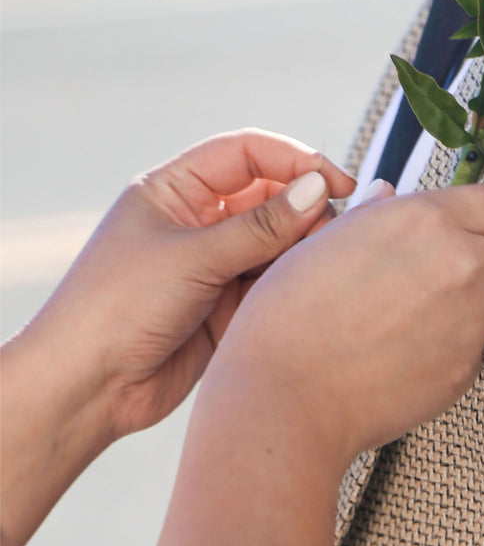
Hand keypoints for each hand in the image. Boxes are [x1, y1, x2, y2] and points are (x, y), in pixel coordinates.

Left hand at [1, 129, 353, 545]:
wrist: (85, 393)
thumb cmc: (116, 310)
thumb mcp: (193, 258)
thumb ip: (261, 225)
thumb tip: (319, 189)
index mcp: (173, 190)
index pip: (246, 153)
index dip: (294, 159)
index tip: (335, 180)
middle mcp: (197, 219)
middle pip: (268, 193)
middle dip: (304, 204)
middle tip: (334, 226)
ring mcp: (213, 260)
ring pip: (277, 237)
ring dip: (302, 244)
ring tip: (323, 258)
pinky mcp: (227, 300)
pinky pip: (273, 277)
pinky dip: (292, 278)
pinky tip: (307, 286)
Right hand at [211, 182, 483, 458]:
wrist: (284, 396)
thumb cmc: (290, 315)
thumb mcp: (327, 241)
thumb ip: (377, 215)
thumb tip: (389, 195)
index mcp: (426, 218)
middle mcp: (460, 262)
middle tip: (481, 270)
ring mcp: (469, 318)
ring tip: (446, 314)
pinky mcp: (467, 368)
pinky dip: (464, 346)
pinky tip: (420, 351)